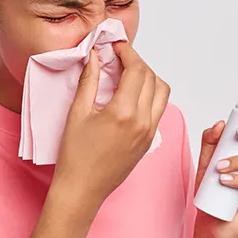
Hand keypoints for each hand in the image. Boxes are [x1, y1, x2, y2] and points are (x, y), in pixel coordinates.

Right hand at [51, 41, 170, 208]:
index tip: (116, 46)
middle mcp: (143, 121)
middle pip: (152, 78)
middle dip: (137, 62)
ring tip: (128, 74)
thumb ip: (90, 80)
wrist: (82, 190)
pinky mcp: (149, 141)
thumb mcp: (77, 113)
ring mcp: (149, 132)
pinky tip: (131, 94)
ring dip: (149, 77)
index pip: (137, 70)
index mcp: (124, 112)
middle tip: (119, 57)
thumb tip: (95, 55)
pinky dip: (151, 94)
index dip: (128, 53)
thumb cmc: (75, 156)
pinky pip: (159, 109)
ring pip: (162, 92)